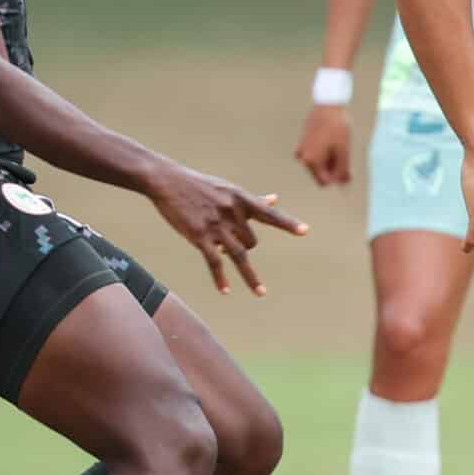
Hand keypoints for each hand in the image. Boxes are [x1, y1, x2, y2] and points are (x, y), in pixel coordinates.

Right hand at [144, 160, 307, 294]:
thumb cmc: (200, 185)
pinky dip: (221, 278)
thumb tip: (275, 199)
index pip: (269, 214)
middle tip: (227, 244)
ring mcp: (216, 225)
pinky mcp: (199, 236)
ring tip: (261, 293)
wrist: (168, 181)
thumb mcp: (228, 189)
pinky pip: (215, 262)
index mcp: (241, 199)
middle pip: (251, 241)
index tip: (305, 231)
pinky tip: (226, 290)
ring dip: (250, 276)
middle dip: (244, 247)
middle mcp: (232, 212)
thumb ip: (252, 199)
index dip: (287, 223)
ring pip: (239, 255)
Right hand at [293, 104, 352, 186]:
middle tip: (345, 154)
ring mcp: (301, 148)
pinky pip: (314, 153)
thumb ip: (343, 170)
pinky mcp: (303, 140)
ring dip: (329, 159)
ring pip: (318, 163)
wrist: (327, 103)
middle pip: (320, 173)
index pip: (324, 182)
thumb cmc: (337, 127)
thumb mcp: (343, 151)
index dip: (338, 178)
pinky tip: (332, 140)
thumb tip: (343, 184)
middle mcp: (302, 157)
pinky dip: (324, 151)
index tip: (348, 169)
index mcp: (311, 161)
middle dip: (333, 168)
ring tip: (338, 145)